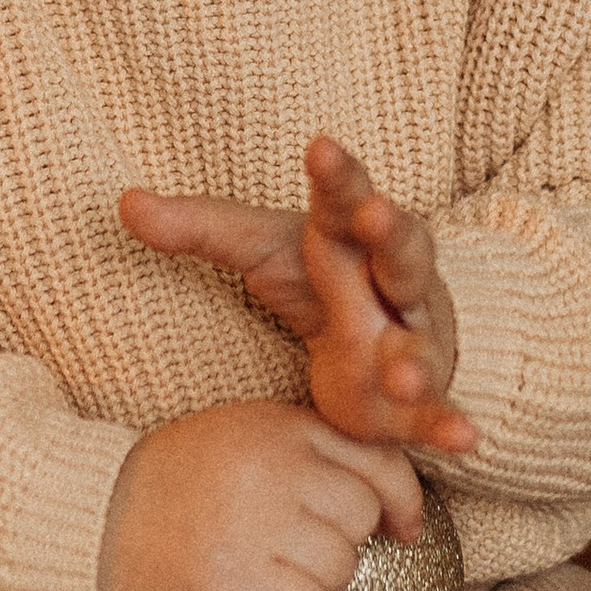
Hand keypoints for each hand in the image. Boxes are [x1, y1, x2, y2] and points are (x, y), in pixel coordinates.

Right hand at [96, 398, 423, 590]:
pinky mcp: (233, 583)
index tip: (403, 527)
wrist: (83, 523)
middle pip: (360, 518)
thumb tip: (384, 497)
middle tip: (294, 554)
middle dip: (339, 544)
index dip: (403, 500)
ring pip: (339, 568)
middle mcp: (273, 467)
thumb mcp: (236, 436)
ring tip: (260, 573)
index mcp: (278, 426)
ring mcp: (254, 524)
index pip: (378, 460)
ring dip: (310, 583)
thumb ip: (303, 450)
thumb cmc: (164, 487)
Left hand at [120, 134, 473, 455]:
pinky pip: (438, 414)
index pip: (346, 198)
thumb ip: (199, 229)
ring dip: (415, 356)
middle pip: (401, 252)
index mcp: (354, 238)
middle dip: (393, 233)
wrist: (390, 332)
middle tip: (376, 215)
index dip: (338, 175)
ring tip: (399, 373)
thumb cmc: (323, 278)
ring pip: (421, 344)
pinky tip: (467, 442)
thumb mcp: (262, 250)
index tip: (320, 147)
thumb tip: (123, 202)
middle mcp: (394, 284)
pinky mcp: (416, 402)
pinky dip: (451, 428)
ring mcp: (412, 341)